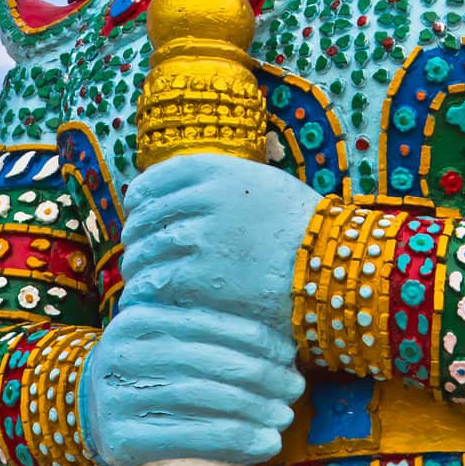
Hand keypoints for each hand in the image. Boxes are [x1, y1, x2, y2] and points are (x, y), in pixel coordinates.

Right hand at [80, 302, 303, 465]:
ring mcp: (115, 398)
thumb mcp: (168, 337)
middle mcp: (121, 353)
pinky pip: (188, 440)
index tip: (288, 353)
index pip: (205, 325)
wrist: (97, 413)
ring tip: (284, 416)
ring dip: (252, 410)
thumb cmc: (154, 370)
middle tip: (294, 387)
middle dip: (259, 376)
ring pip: (201, 400)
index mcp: (138, 318)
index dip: (252, 338)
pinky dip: (232, 441)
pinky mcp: (121, 440)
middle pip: (206, 363)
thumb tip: (284, 339)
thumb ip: (207, 330)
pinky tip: (263, 444)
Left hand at [118, 153, 321, 337]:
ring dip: (137, 262)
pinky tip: (144, 295)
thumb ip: (220, 183)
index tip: (135, 205)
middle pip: (150, 214)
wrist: (330, 261)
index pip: (159, 177)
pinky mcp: (203, 276)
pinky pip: (158, 280)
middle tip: (134, 246)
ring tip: (137, 273)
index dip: (142, 193)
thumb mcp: (262, 183)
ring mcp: (203, 237)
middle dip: (136, 231)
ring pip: (148, 248)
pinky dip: (146, 288)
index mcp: (219, 170)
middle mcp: (206, 198)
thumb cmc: (301, 225)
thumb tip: (177, 194)